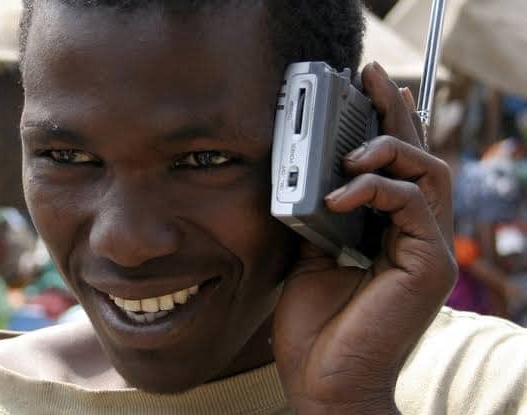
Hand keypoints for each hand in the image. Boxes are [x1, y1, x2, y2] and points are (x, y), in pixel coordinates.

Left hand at [271, 62, 456, 413]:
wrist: (323, 381)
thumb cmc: (316, 327)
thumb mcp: (308, 256)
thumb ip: (319, 215)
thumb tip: (308, 175)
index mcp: (387, 234)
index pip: (396, 168)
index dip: (384, 125)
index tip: (362, 89)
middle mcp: (414, 237)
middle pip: (420, 158)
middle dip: (396, 112)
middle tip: (372, 76)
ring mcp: (427, 250)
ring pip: (430, 172)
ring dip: (390, 148)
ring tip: (351, 150)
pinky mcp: (429, 264)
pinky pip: (413, 203)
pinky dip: (376, 187)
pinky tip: (339, 192)